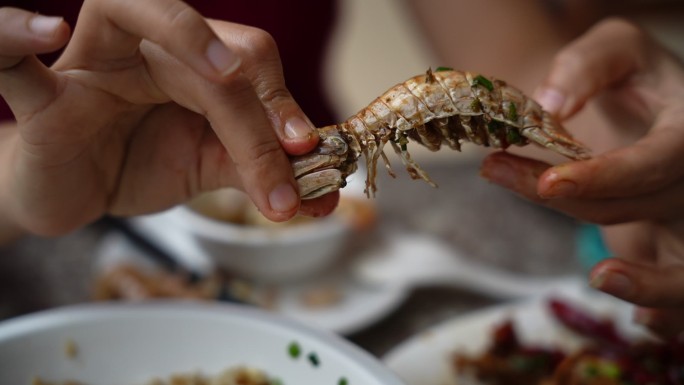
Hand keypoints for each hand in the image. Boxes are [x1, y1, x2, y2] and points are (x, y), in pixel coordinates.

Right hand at [0, 0, 337, 236]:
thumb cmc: (138, 163)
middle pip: (215, 60)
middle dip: (255, 125)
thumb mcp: (208, 166)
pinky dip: (15, 37)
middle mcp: (149, 46)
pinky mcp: (45, 98)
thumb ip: (257, 171)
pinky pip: (20, 63)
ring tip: (228, 75)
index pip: (252, 66)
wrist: (74, 192)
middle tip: (281, 184)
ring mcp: (95, 62)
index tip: (310, 154)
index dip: (284, 104)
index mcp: (194, 62)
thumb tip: (321, 194)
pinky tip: (46, 31)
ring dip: (188, 37)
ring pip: (143, 19)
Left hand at [480, 18, 683, 337]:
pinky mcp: (675, 239)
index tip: (550, 181)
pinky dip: (671, 310)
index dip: (607, 177)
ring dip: (643, 281)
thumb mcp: (615, 47)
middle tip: (495, 168)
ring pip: (678, 261)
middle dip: (567, 200)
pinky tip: (647, 325)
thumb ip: (586, 66)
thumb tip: (550, 107)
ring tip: (599, 277)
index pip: (659, 161)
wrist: (650, 100)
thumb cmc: (633, 73)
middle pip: (641, 205)